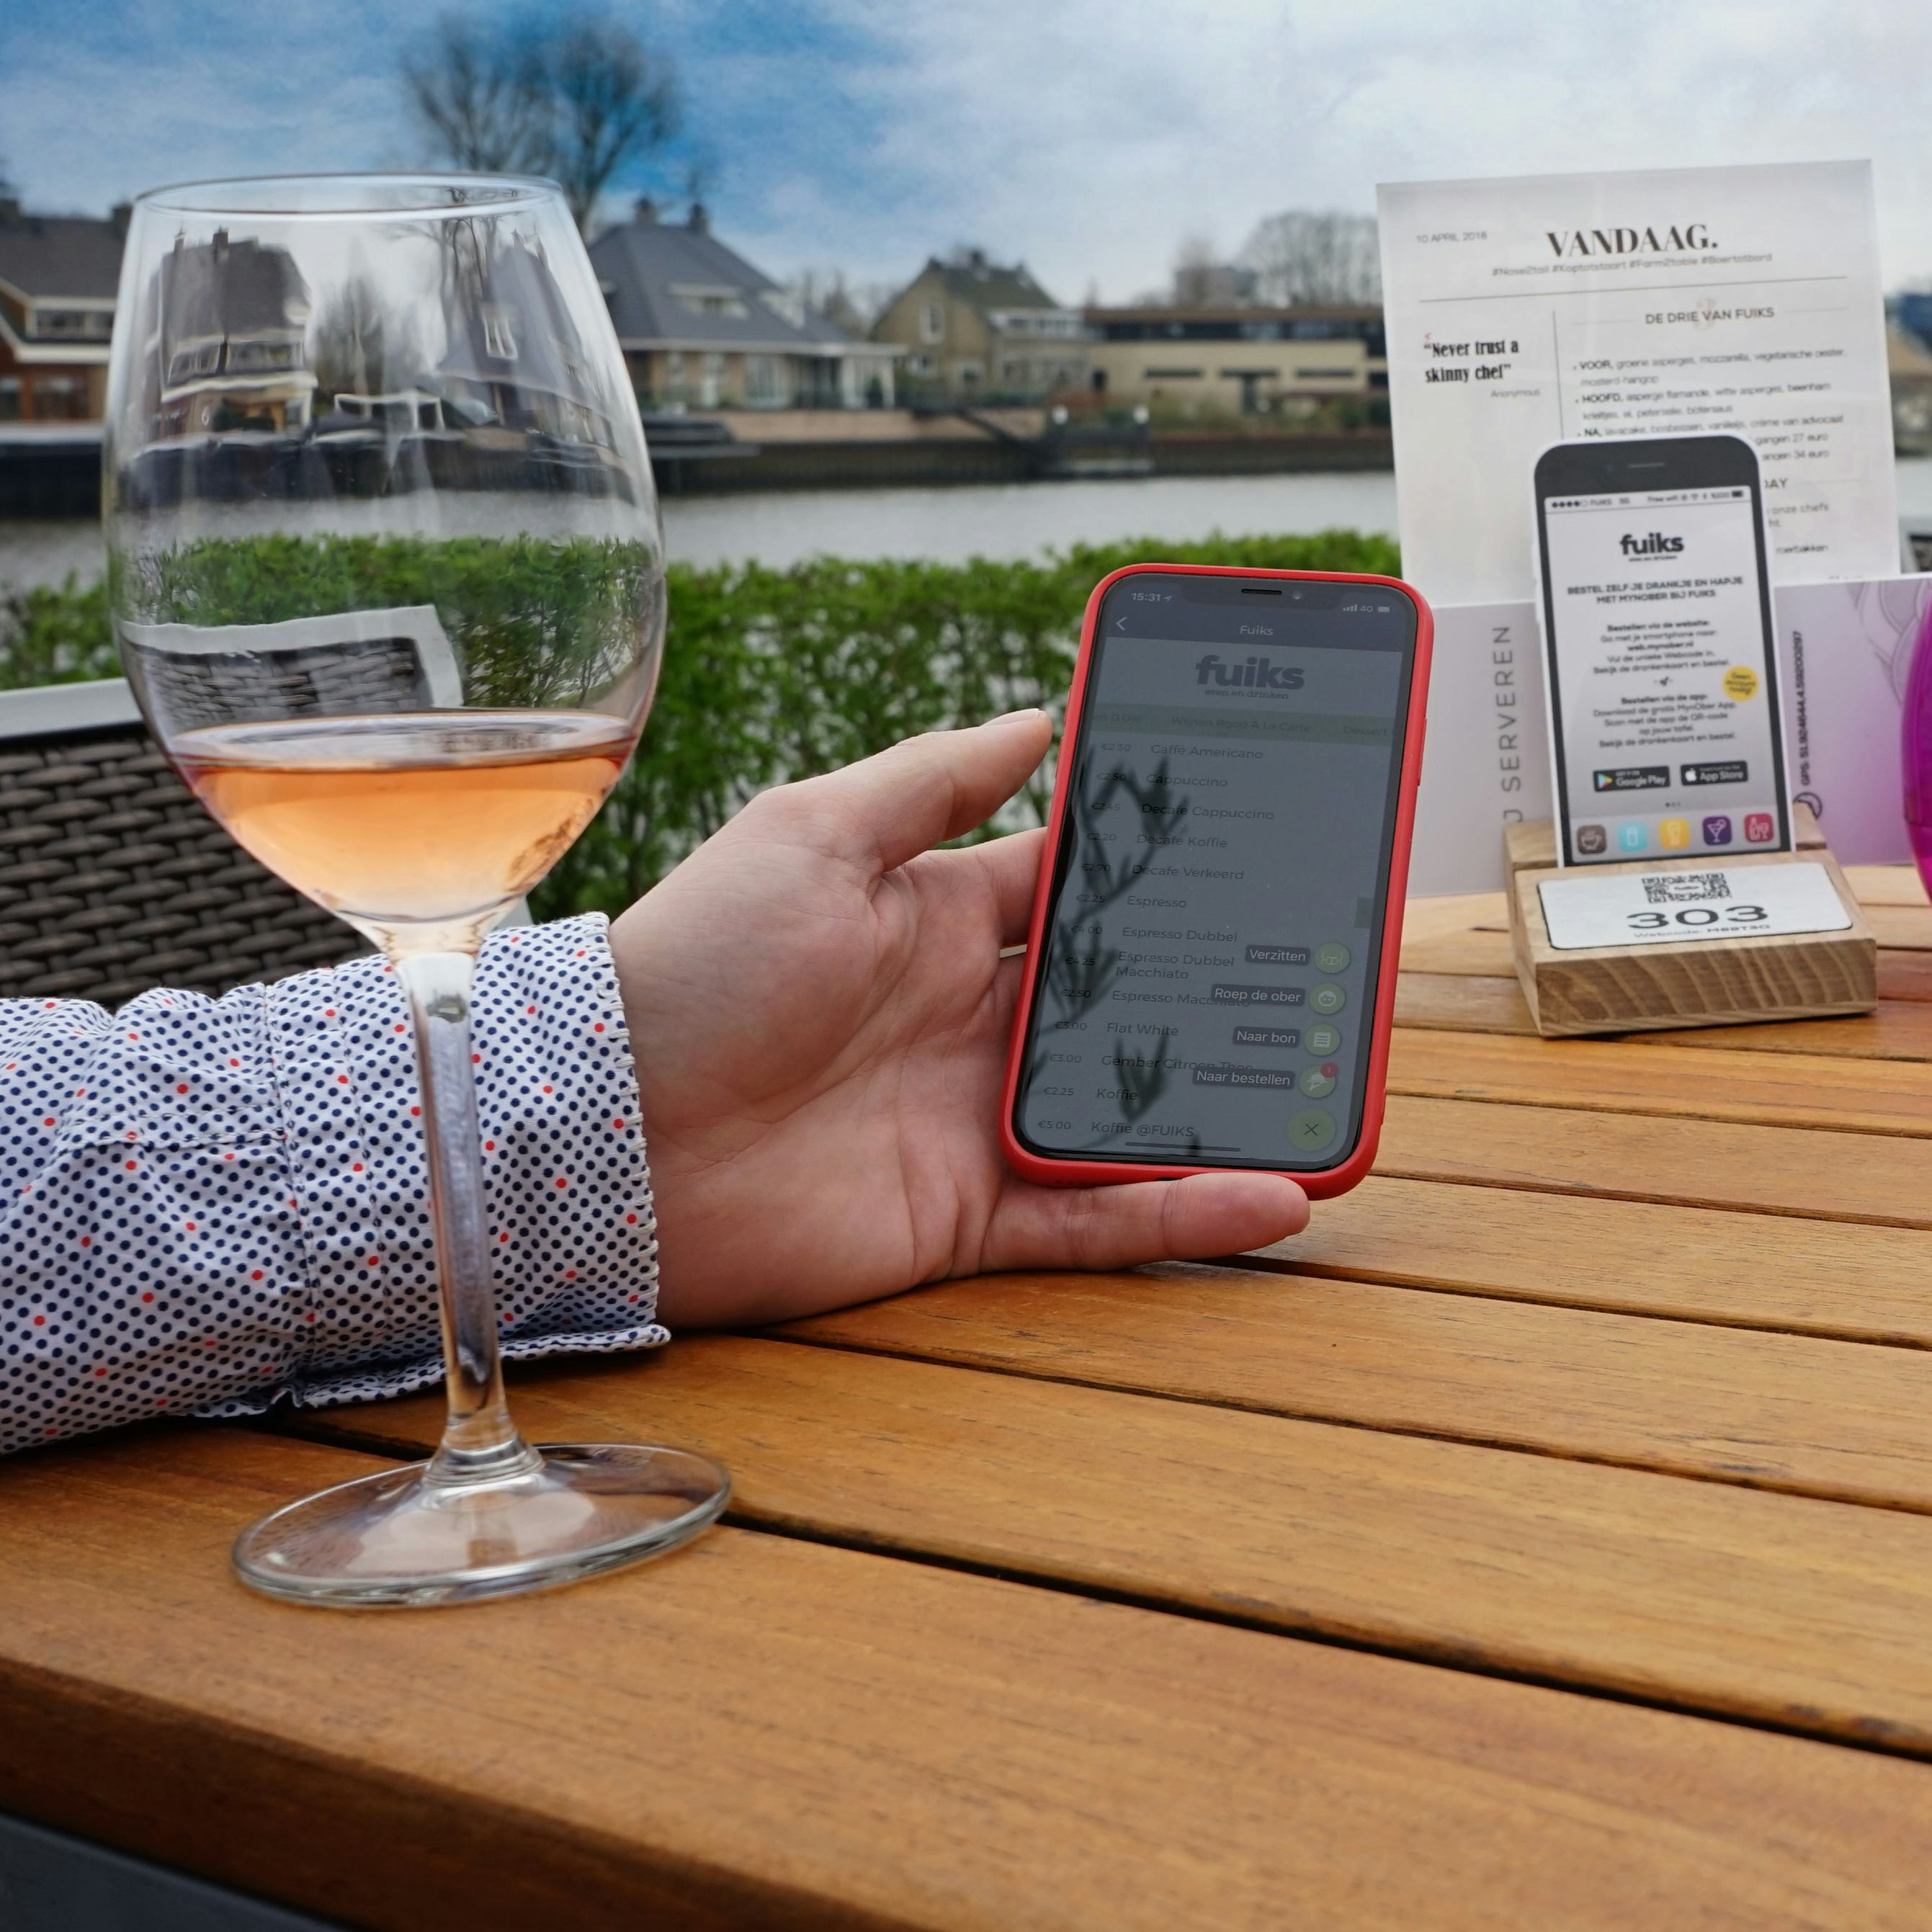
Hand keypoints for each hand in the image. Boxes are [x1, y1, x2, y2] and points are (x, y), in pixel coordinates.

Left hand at [610, 710, 1310, 1328]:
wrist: (599, 1131)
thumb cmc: (691, 967)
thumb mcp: (808, 835)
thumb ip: (933, 780)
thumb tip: (1041, 713)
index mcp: (939, 920)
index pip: (1080, 885)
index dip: (1165, 865)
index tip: (1264, 838)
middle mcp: (969, 1018)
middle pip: (1126, 1000)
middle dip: (1221, 984)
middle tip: (1328, 966)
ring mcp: (974, 1118)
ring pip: (1132, 1109)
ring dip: (1229, 1102)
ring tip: (1331, 1090)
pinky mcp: (966, 1215)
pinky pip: (1097, 1218)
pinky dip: (1185, 1211)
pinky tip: (1276, 1194)